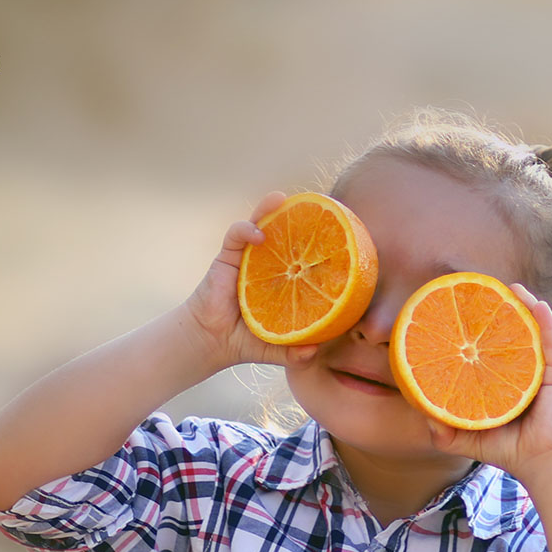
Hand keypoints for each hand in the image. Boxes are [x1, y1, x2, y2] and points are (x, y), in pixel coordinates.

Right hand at [182, 191, 318, 369]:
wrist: (212, 342)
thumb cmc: (248, 341)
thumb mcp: (279, 349)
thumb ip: (297, 353)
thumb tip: (316, 351)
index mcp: (286, 279)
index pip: (304, 255)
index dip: (318, 242)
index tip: (339, 231)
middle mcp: (269, 263)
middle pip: (286, 233)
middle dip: (299, 216)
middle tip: (316, 202)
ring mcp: (248, 258)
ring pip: (260, 224)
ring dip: (270, 209)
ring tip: (282, 199)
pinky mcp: (227, 257)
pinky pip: (236, 235)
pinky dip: (246, 230)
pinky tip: (258, 235)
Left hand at [425, 284, 551, 481]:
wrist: (543, 463)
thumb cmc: (508, 451)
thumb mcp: (466, 440)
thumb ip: (443, 431)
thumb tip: (419, 410)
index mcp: (503, 383)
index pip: (489, 352)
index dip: (477, 333)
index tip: (461, 314)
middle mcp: (522, 372)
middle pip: (510, 335)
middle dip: (499, 313)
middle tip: (483, 292)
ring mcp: (542, 370)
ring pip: (532, 331)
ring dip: (523, 307)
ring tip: (510, 288)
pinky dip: (546, 322)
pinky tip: (536, 304)